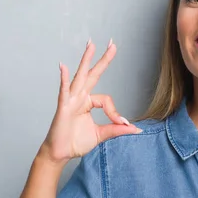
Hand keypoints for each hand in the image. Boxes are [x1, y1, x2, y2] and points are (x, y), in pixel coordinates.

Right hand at [39, 39, 140, 164]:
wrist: (60, 154)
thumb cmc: (76, 142)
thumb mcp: (101, 134)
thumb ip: (117, 129)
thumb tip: (136, 128)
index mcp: (88, 102)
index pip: (106, 100)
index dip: (115, 112)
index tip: (122, 124)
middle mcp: (80, 97)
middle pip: (93, 74)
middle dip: (103, 59)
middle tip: (112, 43)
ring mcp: (71, 100)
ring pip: (80, 76)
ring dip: (86, 60)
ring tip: (91, 45)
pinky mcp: (63, 107)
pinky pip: (64, 90)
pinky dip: (64, 78)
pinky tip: (63, 67)